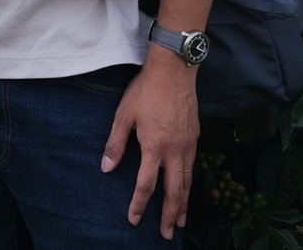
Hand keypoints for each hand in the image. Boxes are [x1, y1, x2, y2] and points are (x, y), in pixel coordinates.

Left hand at [102, 49, 198, 238]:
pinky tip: (187, 186)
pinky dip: (190, 183)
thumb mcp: (124, 114)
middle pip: (174, 192)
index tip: (134, 219)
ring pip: (187, 181)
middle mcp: (174, 151)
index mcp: (154, 147)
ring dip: (184, 203)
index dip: (139, 204)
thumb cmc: (146, 90)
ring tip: (182, 220)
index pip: (146, 185)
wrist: (174, 70)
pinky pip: (193, 166)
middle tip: (168, 233)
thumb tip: (106, 167)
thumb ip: (116, 142)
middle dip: (170, 215)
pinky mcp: (195, 136)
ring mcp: (188, 144)